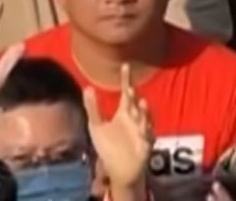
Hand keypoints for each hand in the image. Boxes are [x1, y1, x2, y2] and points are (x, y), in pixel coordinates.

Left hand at [84, 66, 153, 190]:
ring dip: (144, 111)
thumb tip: (87, 87)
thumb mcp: (97, 126)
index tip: (125, 65)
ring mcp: (141, 131)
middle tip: (130, 89)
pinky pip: (148, 136)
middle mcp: (133, 119)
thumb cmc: (108, 147)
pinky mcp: (145, 145)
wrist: (118, 170)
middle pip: (135, 103)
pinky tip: (144, 126)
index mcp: (123, 113)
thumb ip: (92, 108)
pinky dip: (147, 131)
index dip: (126, 79)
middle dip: (134, 97)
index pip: (126, 92)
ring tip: (141, 102)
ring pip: (144, 117)